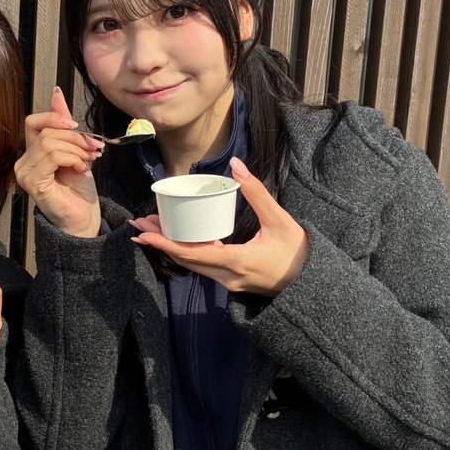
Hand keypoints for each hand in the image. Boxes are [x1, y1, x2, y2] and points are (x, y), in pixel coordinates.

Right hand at [13, 87, 103, 237]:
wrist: (84, 219)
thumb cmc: (79, 191)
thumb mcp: (75, 150)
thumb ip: (65, 126)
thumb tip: (56, 94)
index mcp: (32, 154)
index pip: (33, 122)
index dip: (54, 117)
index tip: (76, 124)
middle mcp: (23, 163)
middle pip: (46, 131)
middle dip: (75, 136)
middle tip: (94, 147)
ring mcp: (25, 174)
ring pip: (50, 142)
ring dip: (76, 149)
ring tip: (88, 160)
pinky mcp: (33, 183)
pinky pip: (52, 156)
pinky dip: (71, 158)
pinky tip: (80, 168)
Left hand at [129, 157, 308, 296]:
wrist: (311, 284)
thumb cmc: (298, 252)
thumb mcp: (279, 220)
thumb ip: (257, 192)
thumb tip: (236, 165)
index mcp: (237, 261)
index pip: (192, 254)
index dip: (165, 245)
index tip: (144, 235)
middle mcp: (226, 276)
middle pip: (185, 260)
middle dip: (160, 243)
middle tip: (139, 224)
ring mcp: (227, 281)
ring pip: (192, 265)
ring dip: (171, 247)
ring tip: (152, 229)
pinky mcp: (230, 280)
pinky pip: (202, 266)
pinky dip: (186, 252)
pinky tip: (177, 238)